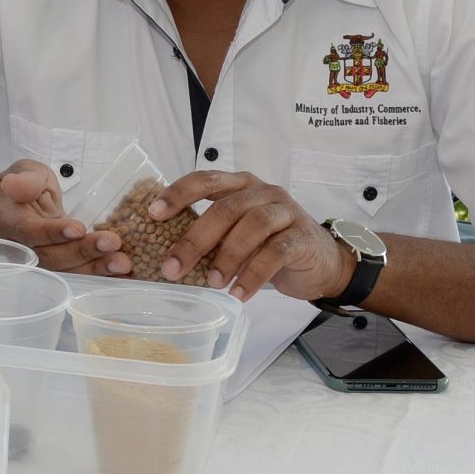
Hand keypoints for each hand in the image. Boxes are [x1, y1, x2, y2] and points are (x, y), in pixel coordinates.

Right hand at [0, 159, 130, 275]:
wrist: (14, 206)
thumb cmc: (23, 185)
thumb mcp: (24, 172)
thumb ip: (25, 179)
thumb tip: (14, 185)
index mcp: (11, 221)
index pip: (30, 231)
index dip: (53, 232)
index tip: (78, 228)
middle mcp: (23, 247)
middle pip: (51, 256)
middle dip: (83, 252)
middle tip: (112, 243)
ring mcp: (41, 259)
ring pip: (65, 270)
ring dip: (95, 268)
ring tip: (123, 263)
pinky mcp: (58, 264)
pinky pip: (76, 272)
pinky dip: (99, 274)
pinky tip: (123, 273)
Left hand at [152, 169, 353, 300]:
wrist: (321, 262)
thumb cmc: (269, 245)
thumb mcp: (236, 234)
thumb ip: (211, 234)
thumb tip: (167, 256)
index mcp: (240, 185)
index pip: (205, 180)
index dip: (178, 194)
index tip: (153, 213)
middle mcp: (263, 192)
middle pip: (225, 209)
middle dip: (194, 240)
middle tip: (172, 268)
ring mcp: (286, 211)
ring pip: (251, 227)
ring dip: (226, 258)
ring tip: (211, 283)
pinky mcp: (302, 237)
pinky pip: (275, 253)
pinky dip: (253, 275)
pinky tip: (238, 293)